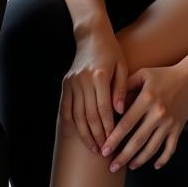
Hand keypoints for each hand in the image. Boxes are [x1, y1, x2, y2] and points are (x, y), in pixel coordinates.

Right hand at [60, 25, 128, 152]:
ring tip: (93, 147)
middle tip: (104, 151)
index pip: (103, 108)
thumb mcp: (122, 65)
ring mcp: (72, 82)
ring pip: (76, 115)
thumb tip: (120, 111)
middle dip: (97, 135)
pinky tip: (77, 135)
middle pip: (89, 115)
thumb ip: (121, 88)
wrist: (91, 35)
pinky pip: (66, 108)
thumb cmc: (111, 51)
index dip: (108, 126)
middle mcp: (83, 80)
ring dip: (84, 134)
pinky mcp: (65, 84)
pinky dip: (71, 124)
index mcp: (99, 75)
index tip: (114, 140)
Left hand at [102, 58, 187, 171]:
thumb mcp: (144, 74)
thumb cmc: (165, 74)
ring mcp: (169, 122)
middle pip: (137, 140)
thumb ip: (126, 84)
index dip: (114, 138)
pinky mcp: (178, 128)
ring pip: (152, 147)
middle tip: (112, 167)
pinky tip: (156, 165)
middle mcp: (158, 113)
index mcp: (147, 99)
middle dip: (123, 156)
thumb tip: (111, 102)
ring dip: (140, 160)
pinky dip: (163, 159)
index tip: (105, 150)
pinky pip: (170, 148)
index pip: (126, 123)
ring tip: (130, 166)